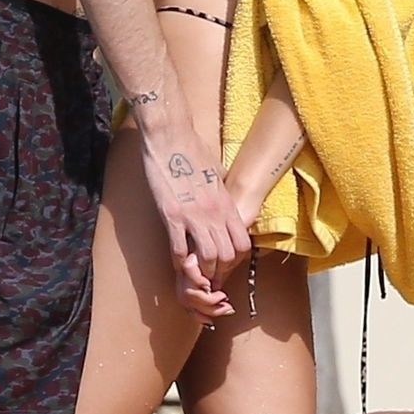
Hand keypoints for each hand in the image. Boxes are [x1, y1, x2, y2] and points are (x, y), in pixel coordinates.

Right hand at [139, 128, 250, 309]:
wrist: (171, 136)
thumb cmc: (193, 150)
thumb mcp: (218, 172)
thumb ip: (224, 191)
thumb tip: (227, 198)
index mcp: (227, 204)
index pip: (242, 244)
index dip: (236, 261)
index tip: (224, 265)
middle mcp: (214, 213)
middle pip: (228, 256)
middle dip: (220, 272)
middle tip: (210, 277)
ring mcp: (194, 215)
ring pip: (208, 257)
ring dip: (202, 271)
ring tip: (196, 274)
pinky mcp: (172, 215)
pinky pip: (179, 249)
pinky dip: (180, 262)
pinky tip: (177, 263)